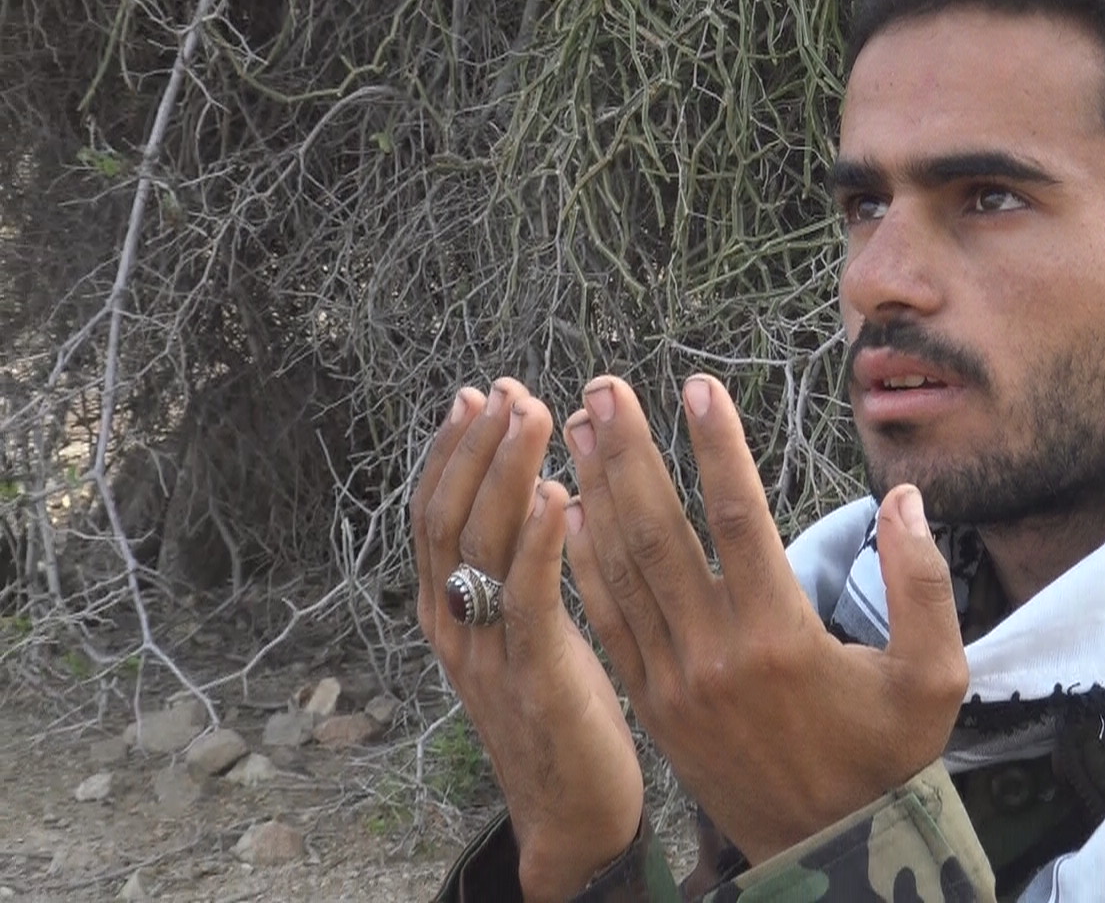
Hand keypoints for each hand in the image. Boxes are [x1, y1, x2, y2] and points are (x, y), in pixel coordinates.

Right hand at [411, 379, 646, 902]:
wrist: (573, 815)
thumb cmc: (561, 714)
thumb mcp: (526, 633)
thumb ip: (516, 571)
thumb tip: (531, 488)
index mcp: (447, 614)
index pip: (433, 514)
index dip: (452, 450)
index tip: (478, 393)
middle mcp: (453, 629)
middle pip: (449, 518)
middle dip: (477, 446)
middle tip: (506, 388)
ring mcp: (486, 655)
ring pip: (482, 547)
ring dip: (507, 472)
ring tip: (534, 413)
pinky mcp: (534, 679)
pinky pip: (528, 599)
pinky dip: (536, 542)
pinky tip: (556, 494)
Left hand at [563, 373, 967, 863]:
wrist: (829, 850)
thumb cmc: (887, 757)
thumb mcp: (935, 678)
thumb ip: (924, 583)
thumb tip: (905, 500)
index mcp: (781, 636)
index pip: (739, 517)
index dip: (717, 446)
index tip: (699, 386)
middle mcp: (715, 652)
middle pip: (659, 531)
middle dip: (629, 452)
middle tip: (606, 387)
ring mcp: (674, 680)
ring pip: (622, 570)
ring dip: (597, 493)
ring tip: (582, 428)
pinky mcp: (652, 703)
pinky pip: (609, 620)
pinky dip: (586, 563)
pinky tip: (572, 513)